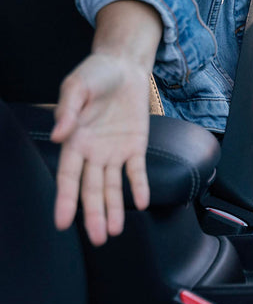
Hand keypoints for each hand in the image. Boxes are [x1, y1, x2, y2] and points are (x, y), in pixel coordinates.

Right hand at [51, 52, 150, 245]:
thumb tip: (59, 133)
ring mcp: (115, 151)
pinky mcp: (136, 145)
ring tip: (114, 232)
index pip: (68, 177)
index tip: (63, 221)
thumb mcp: (77, 86)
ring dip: (113, 208)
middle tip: (96, 238)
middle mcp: (93, 152)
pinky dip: (139, 185)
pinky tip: (142, 202)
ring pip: (112, 186)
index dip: (65, 199)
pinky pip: (136, 170)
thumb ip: (69, 110)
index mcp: (74, 141)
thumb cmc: (95, 74)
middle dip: (93, 214)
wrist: (124, 66)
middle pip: (91, 189)